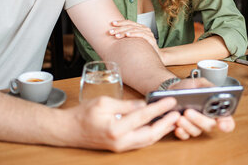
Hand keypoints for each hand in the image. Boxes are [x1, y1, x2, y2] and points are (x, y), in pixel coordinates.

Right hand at [65, 96, 179, 151]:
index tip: (171, 100)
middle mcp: (120, 141)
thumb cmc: (83, 114)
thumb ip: (126, 105)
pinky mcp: (121, 147)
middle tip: (178, 113)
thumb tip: (144, 104)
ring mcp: (121, 147)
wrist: (69, 131)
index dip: (159, 108)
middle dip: (166, 124)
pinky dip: (152, 134)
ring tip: (173, 120)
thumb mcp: (104, 102)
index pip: (143, 116)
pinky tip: (159, 127)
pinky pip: (141, 142)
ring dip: (162, 131)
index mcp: (115, 128)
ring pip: (147, 141)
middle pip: (150, 134)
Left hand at [109, 20, 158, 51]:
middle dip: (119, 28)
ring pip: (134, 29)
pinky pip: (141, 34)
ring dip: (124, 32)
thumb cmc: (143, 49)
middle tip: (110, 32)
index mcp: (140, 27)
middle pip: (130, 26)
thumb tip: (113, 36)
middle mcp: (144, 28)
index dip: (120, 22)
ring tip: (116, 35)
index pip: (129, 22)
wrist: (156, 56)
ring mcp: (148, 33)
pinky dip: (133, 34)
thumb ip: (127, 37)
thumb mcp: (134, 42)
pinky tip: (127, 35)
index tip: (111, 24)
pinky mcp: (151, 39)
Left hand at [169, 78, 235, 139]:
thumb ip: (209, 86)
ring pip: (196, 131)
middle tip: (188, 111)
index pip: (227, 121)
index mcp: (216, 109)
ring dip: (188, 125)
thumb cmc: (189, 87)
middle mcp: (208, 120)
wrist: (173, 90)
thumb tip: (215, 91)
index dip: (227, 124)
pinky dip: (181, 132)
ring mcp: (197, 126)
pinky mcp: (185, 131)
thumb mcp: (199, 82)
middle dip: (199, 119)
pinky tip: (177, 127)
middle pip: (209, 126)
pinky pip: (185, 136)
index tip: (222, 125)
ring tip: (180, 117)